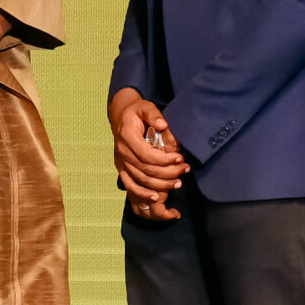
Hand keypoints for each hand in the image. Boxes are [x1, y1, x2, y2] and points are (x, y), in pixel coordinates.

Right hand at [111, 91, 187, 219]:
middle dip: (168, 173)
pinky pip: (130, 186)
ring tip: (177, 183)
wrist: (120, 117)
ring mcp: (120, 162)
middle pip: (146, 170)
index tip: (180, 158)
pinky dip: (143, 194)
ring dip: (161, 185)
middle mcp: (122, 151)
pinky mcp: (122, 169)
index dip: (165, 160)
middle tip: (184, 170)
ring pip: (141, 180)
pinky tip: (157, 197)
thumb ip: (153, 114)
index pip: (146, 154)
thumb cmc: (135, 112)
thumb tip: (162, 124)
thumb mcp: (144, 106)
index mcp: (127, 136)